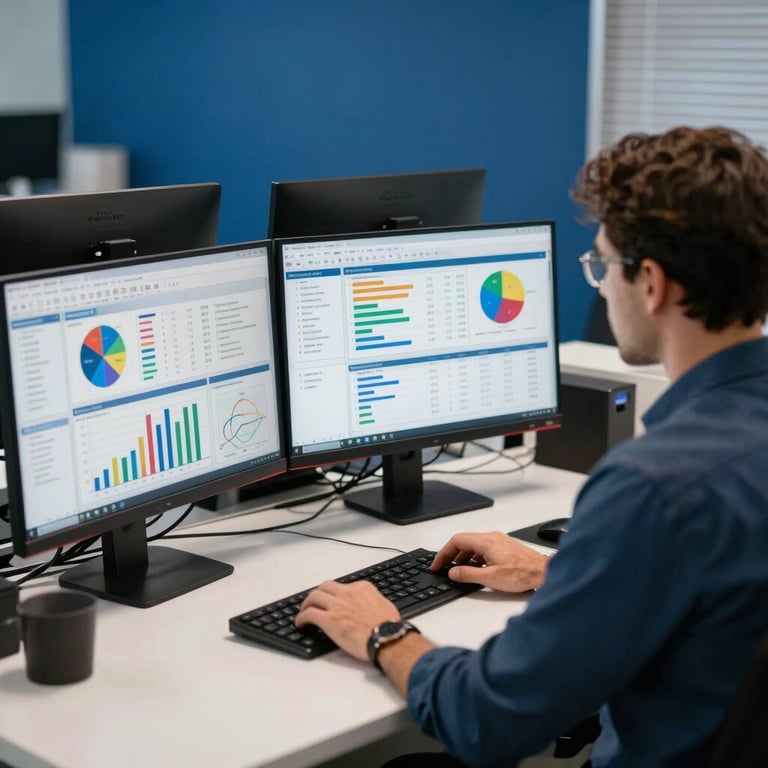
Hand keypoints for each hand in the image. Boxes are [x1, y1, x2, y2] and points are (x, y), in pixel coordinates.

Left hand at [296, 580, 399, 661]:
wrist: (386, 638)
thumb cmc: (389, 626)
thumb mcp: (385, 605)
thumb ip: (374, 601)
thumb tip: (371, 606)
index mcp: (362, 588)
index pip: (343, 586)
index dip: (335, 594)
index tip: (333, 600)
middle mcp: (347, 593)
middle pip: (325, 587)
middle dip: (318, 593)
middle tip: (314, 601)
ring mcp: (337, 605)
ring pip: (314, 597)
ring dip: (306, 603)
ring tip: (304, 610)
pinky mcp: (328, 620)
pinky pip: (309, 614)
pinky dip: (301, 617)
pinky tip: (300, 623)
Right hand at [432, 531, 547, 592]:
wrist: (543, 572)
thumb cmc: (522, 573)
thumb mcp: (490, 578)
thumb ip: (468, 574)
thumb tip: (453, 572)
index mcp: (485, 541)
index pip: (456, 541)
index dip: (444, 553)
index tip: (438, 564)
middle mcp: (491, 537)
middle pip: (464, 542)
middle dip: (452, 555)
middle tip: (444, 568)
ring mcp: (498, 541)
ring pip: (474, 545)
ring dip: (463, 557)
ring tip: (459, 571)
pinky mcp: (504, 547)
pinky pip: (483, 548)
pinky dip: (474, 557)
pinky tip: (476, 569)